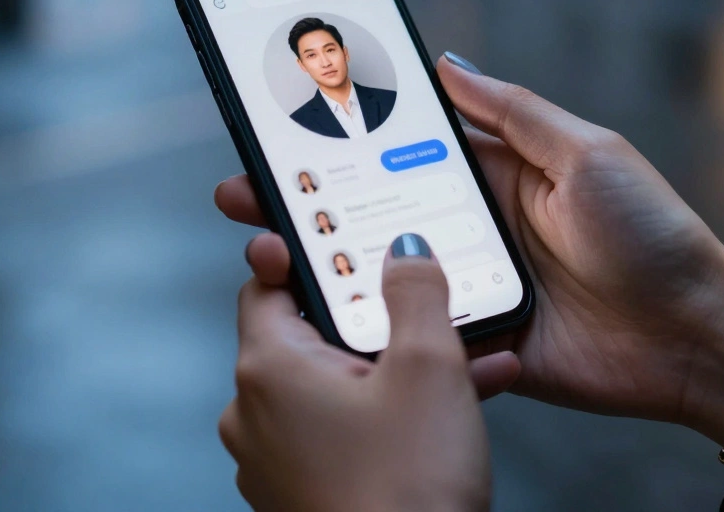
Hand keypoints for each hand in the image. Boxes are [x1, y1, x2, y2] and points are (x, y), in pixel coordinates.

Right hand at [215, 54, 723, 444]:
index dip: (347, 134)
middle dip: (310, 197)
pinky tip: (320, 312)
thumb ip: (514, 111)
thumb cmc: (651, 234)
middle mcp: (472, 227)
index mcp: (495, 175)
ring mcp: (467, 286)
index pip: (404, 147)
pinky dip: (368, 325)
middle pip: (375, 208)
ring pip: (380, 271)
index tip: (289, 119)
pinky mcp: (473, 341)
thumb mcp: (586, 152)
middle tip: (248, 188)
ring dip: (325, 260)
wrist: (692, 336)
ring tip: (268, 246)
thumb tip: (447, 62)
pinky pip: (411, 333)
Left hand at [219, 235, 501, 511]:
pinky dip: (389, 418)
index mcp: (268, 367)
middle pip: (309, 336)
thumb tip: (404, 249)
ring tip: (468, 359)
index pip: (266, 285)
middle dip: (374, 321)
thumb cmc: (407, 488)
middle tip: (421, 304)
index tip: (335, 237)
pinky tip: (456, 412)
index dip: (305, 256)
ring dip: (396, 371)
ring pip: (337, 389)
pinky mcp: (304, 495)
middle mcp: (255, 412)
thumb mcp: (427, 367)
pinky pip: (345, 435)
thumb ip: (416, 293)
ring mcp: (275, 460)